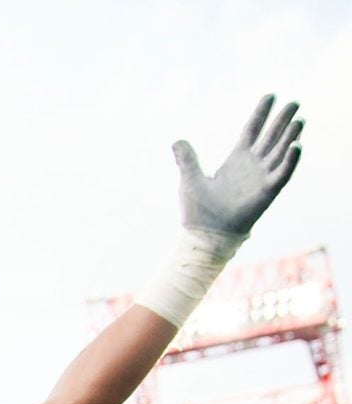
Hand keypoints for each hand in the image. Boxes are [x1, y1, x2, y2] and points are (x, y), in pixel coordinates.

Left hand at [174, 96, 302, 247]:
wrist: (206, 235)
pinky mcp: (267, 191)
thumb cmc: (198, 211)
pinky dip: (290, 160)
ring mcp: (261, 177)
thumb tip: (177, 141)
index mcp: (236, 159)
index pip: (252, 130)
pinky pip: (283, 173)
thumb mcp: (190, 179)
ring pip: (281, 151)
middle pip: (271, 136)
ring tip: (299, 119)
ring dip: (291, 135)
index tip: (271, 95)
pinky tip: (296, 145)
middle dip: (282, 120)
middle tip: (294, 102)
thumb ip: (187, 159)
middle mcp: (252, 165)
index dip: (261, 113)